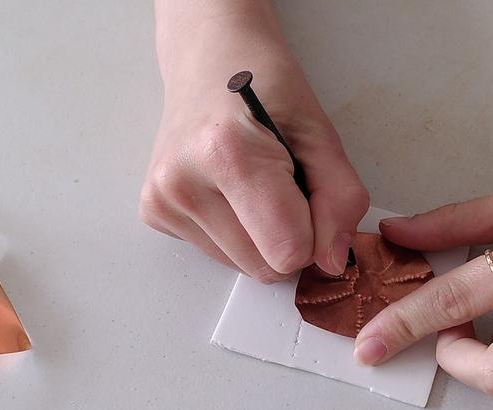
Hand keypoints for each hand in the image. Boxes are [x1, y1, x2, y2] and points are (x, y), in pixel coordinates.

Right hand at [140, 0, 367, 282]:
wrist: (208, 57)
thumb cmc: (266, 85)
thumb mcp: (320, 134)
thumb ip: (340, 201)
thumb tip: (332, 263)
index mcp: (227, 154)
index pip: (287, 252)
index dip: (313, 234)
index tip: (307, 196)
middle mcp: (183, 183)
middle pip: (264, 268)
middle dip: (285, 238)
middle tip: (280, 186)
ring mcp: (162, 201)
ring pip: (241, 268)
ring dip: (259, 239)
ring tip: (250, 185)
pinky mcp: (153, 214)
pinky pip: (217, 256)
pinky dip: (234, 233)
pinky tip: (226, 191)